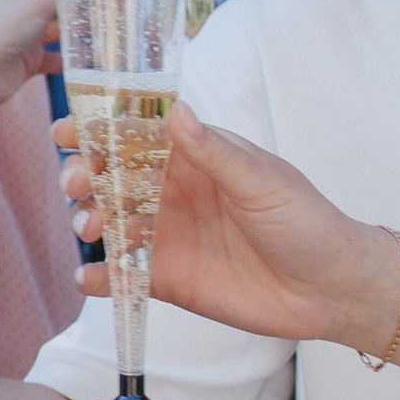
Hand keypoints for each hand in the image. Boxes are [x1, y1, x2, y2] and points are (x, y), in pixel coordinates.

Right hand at [58, 101, 399, 349]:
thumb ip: (214, 151)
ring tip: (90, 229)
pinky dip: (99, 278)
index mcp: (194, 157)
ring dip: (88, 220)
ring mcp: (167, 236)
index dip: (97, 129)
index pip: (135, 135)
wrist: (332, 288)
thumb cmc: (306, 221)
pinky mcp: (167, 278)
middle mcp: (172, 193)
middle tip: (78, 184)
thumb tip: (176, 111)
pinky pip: (122, 275)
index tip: (67, 131)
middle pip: (110, 177)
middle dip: (83, 176)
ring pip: (109, 222)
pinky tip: (88, 279)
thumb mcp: (261, 181)